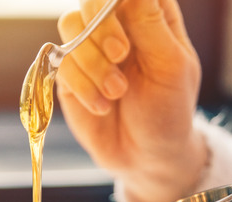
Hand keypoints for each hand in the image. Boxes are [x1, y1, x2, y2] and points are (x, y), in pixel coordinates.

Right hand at [56, 0, 207, 201]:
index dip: (118, 1)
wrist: (145, 156)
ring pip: (71, 25)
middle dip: (102, 24)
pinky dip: (82, 86)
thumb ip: (149, 24)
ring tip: (117, 92)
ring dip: (92, 61)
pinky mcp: (69, 72)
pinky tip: (103, 106)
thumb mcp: (170, 66)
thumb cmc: (168, 110)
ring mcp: (90, 46)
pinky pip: (61, 61)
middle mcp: (118, 23)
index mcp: (150, 14)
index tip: (128, 32)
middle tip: (120, 53)